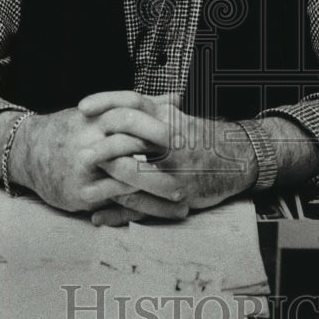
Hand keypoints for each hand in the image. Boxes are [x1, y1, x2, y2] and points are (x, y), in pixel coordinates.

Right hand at [6, 105, 188, 217]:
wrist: (28, 150)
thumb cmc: (73, 129)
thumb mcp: (103, 111)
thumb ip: (142, 107)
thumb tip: (178, 98)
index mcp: (103, 120)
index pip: (139, 126)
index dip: (168, 137)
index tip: (194, 146)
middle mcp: (94, 144)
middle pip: (137, 157)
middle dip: (167, 172)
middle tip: (194, 181)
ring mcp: (86, 171)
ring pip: (128, 186)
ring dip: (158, 198)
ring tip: (184, 205)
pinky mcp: (79, 193)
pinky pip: (113, 204)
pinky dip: (136, 211)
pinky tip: (155, 215)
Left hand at [78, 91, 258, 222]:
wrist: (237, 158)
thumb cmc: (197, 137)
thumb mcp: (174, 116)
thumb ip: (145, 110)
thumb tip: (110, 107)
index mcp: (167, 116)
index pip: (133, 102)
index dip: (105, 101)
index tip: (81, 107)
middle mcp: (172, 140)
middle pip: (132, 138)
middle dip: (104, 148)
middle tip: (81, 155)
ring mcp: (177, 169)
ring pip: (137, 174)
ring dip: (107, 185)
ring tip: (82, 191)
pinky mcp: (180, 195)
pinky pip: (146, 206)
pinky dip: (120, 213)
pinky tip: (100, 216)